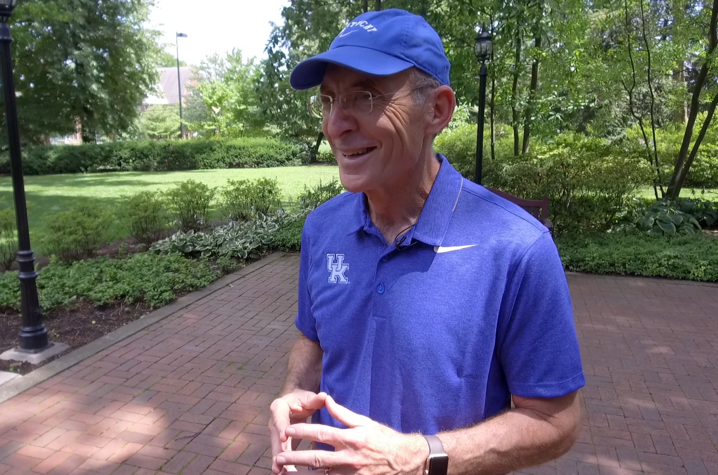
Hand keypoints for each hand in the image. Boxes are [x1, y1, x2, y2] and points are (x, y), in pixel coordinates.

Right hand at [269, 390, 327, 473]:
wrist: (296, 403)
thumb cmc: (304, 400)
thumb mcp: (309, 398)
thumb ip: (315, 399)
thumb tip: (324, 396)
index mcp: (279, 408)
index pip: (280, 418)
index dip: (281, 427)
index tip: (284, 438)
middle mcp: (274, 421)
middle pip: (275, 437)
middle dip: (277, 451)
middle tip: (278, 464)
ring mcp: (276, 433)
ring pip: (277, 448)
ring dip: (279, 461)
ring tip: (280, 472)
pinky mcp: (281, 443)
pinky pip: (282, 454)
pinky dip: (284, 464)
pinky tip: (287, 474)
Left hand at [274, 395, 428, 474]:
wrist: (404, 460)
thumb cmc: (384, 439)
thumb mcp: (365, 422)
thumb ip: (344, 414)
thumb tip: (328, 401)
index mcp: (351, 438)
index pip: (322, 434)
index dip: (303, 432)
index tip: (288, 430)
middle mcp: (349, 457)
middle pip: (316, 458)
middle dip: (295, 457)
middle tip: (280, 457)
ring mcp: (351, 473)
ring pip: (321, 474)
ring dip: (303, 474)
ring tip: (287, 472)